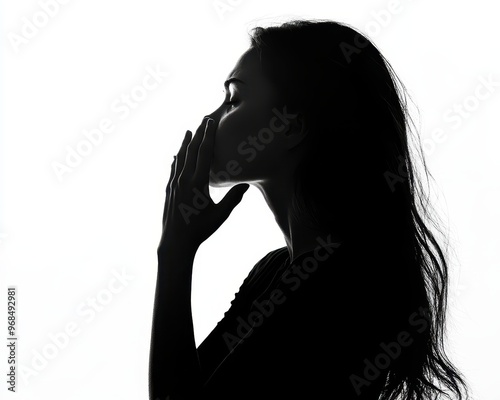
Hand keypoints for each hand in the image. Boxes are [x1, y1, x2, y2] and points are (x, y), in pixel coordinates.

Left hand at [158, 117, 249, 256]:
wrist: (175, 242)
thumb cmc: (200, 230)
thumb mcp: (220, 215)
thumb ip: (233, 198)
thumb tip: (246, 185)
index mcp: (197, 183)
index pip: (204, 153)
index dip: (208, 136)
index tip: (210, 122)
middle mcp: (183, 180)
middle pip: (191, 151)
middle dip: (198, 134)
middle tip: (203, 120)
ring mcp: (174, 184)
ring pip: (179, 158)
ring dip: (185, 143)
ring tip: (188, 132)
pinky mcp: (169, 191)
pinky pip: (173, 169)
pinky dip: (176, 159)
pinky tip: (176, 157)